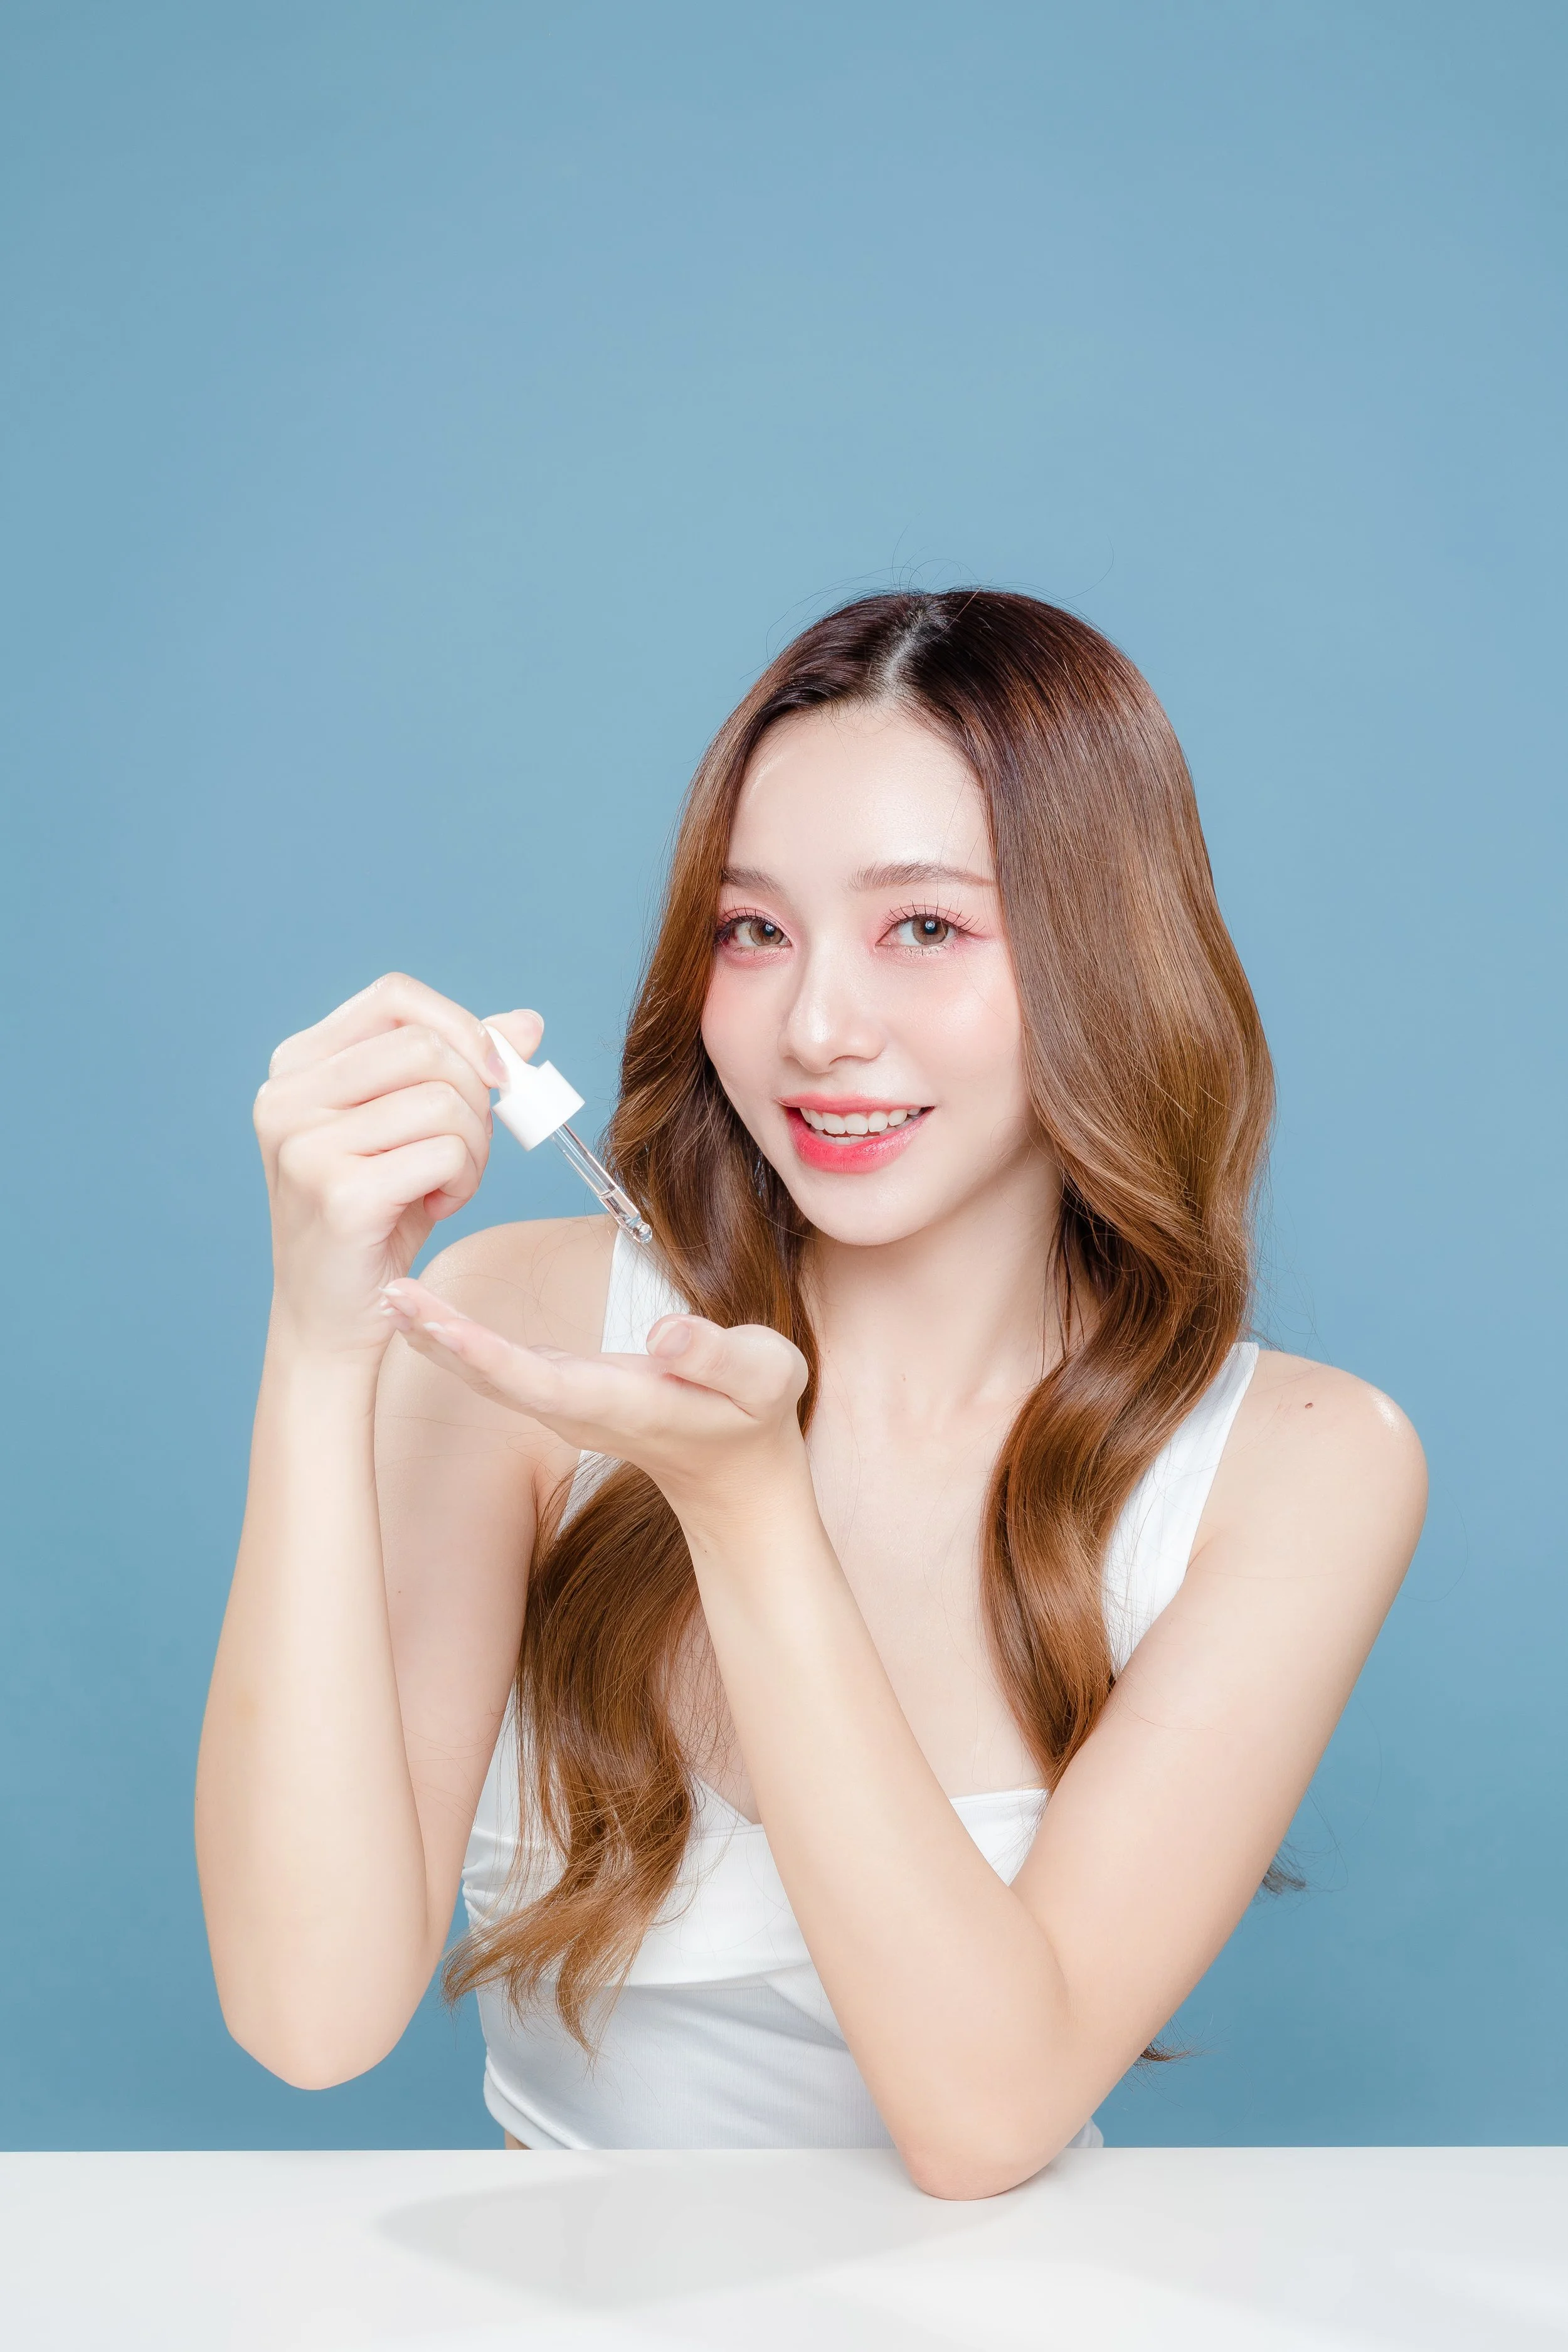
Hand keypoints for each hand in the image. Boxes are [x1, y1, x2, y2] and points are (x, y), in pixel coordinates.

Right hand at [254, 972, 538, 1357]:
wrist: (332, 1317)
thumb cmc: (379, 1217)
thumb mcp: (417, 1128)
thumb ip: (463, 1068)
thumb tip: (526, 1024)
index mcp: (296, 1066)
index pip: (395, 997)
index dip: (462, 1026)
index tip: (497, 1073)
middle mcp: (286, 1096)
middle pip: (429, 1048)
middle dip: (476, 1098)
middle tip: (467, 1149)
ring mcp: (304, 1145)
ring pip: (445, 1102)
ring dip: (474, 1150)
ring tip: (447, 1184)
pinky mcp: (337, 1194)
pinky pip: (445, 1154)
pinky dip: (463, 1183)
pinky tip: (436, 1208)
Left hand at [380, 1275, 811, 1525]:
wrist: (738, 1479)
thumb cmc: (754, 1419)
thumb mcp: (764, 1378)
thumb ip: (719, 1356)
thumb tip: (666, 1333)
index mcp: (614, 1400)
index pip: (532, 1375)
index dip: (477, 1348)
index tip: (430, 1318)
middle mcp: (575, 1406)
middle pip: (490, 1373)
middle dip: (436, 1335)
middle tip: (384, 1290)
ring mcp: (564, 1402)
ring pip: (486, 1370)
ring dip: (436, 1336)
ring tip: (390, 1294)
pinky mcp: (562, 1391)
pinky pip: (497, 1365)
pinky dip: (458, 1340)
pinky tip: (427, 1316)